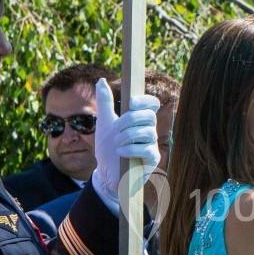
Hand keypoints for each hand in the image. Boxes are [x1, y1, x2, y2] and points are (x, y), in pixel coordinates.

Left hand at [90, 79, 160, 212]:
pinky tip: (120, 152)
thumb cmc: (108, 149)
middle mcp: (149, 131)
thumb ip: (105, 103)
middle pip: (149, 116)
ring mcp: (152, 146)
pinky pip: (148, 150)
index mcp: (140, 120)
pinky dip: (131, 149)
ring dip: (128, 136)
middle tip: (116, 129)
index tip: (130, 102)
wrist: (106, 174)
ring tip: (116, 143)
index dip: (144, 100)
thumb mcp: (104, 123)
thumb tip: (101, 80)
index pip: (152, 104)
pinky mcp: (152, 160)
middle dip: (130, 120)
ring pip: (148, 132)